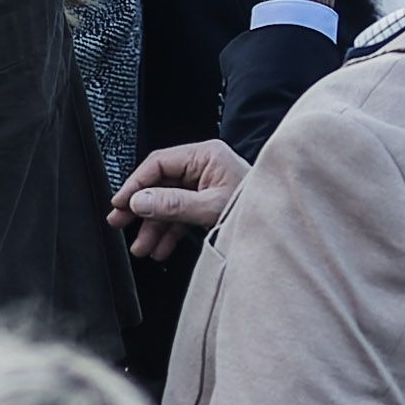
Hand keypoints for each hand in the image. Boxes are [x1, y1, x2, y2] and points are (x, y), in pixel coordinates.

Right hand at [107, 140, 247, 259]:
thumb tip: (138, 202)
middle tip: (118, 223)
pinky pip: (182, 215)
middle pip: (160, 184)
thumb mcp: (211, 207)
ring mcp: (206, 185)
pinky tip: (161, 250)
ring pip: (169, 203)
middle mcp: (204, 166)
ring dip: (154, 227)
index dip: (136, 184)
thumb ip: (172, 204)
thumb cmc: (258, 209)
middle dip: (141, 208)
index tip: (120, 204)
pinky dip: (170, 232)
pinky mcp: (210, 203)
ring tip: (142, 249)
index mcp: (205, 155)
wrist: (287, 228)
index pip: (159, 164)